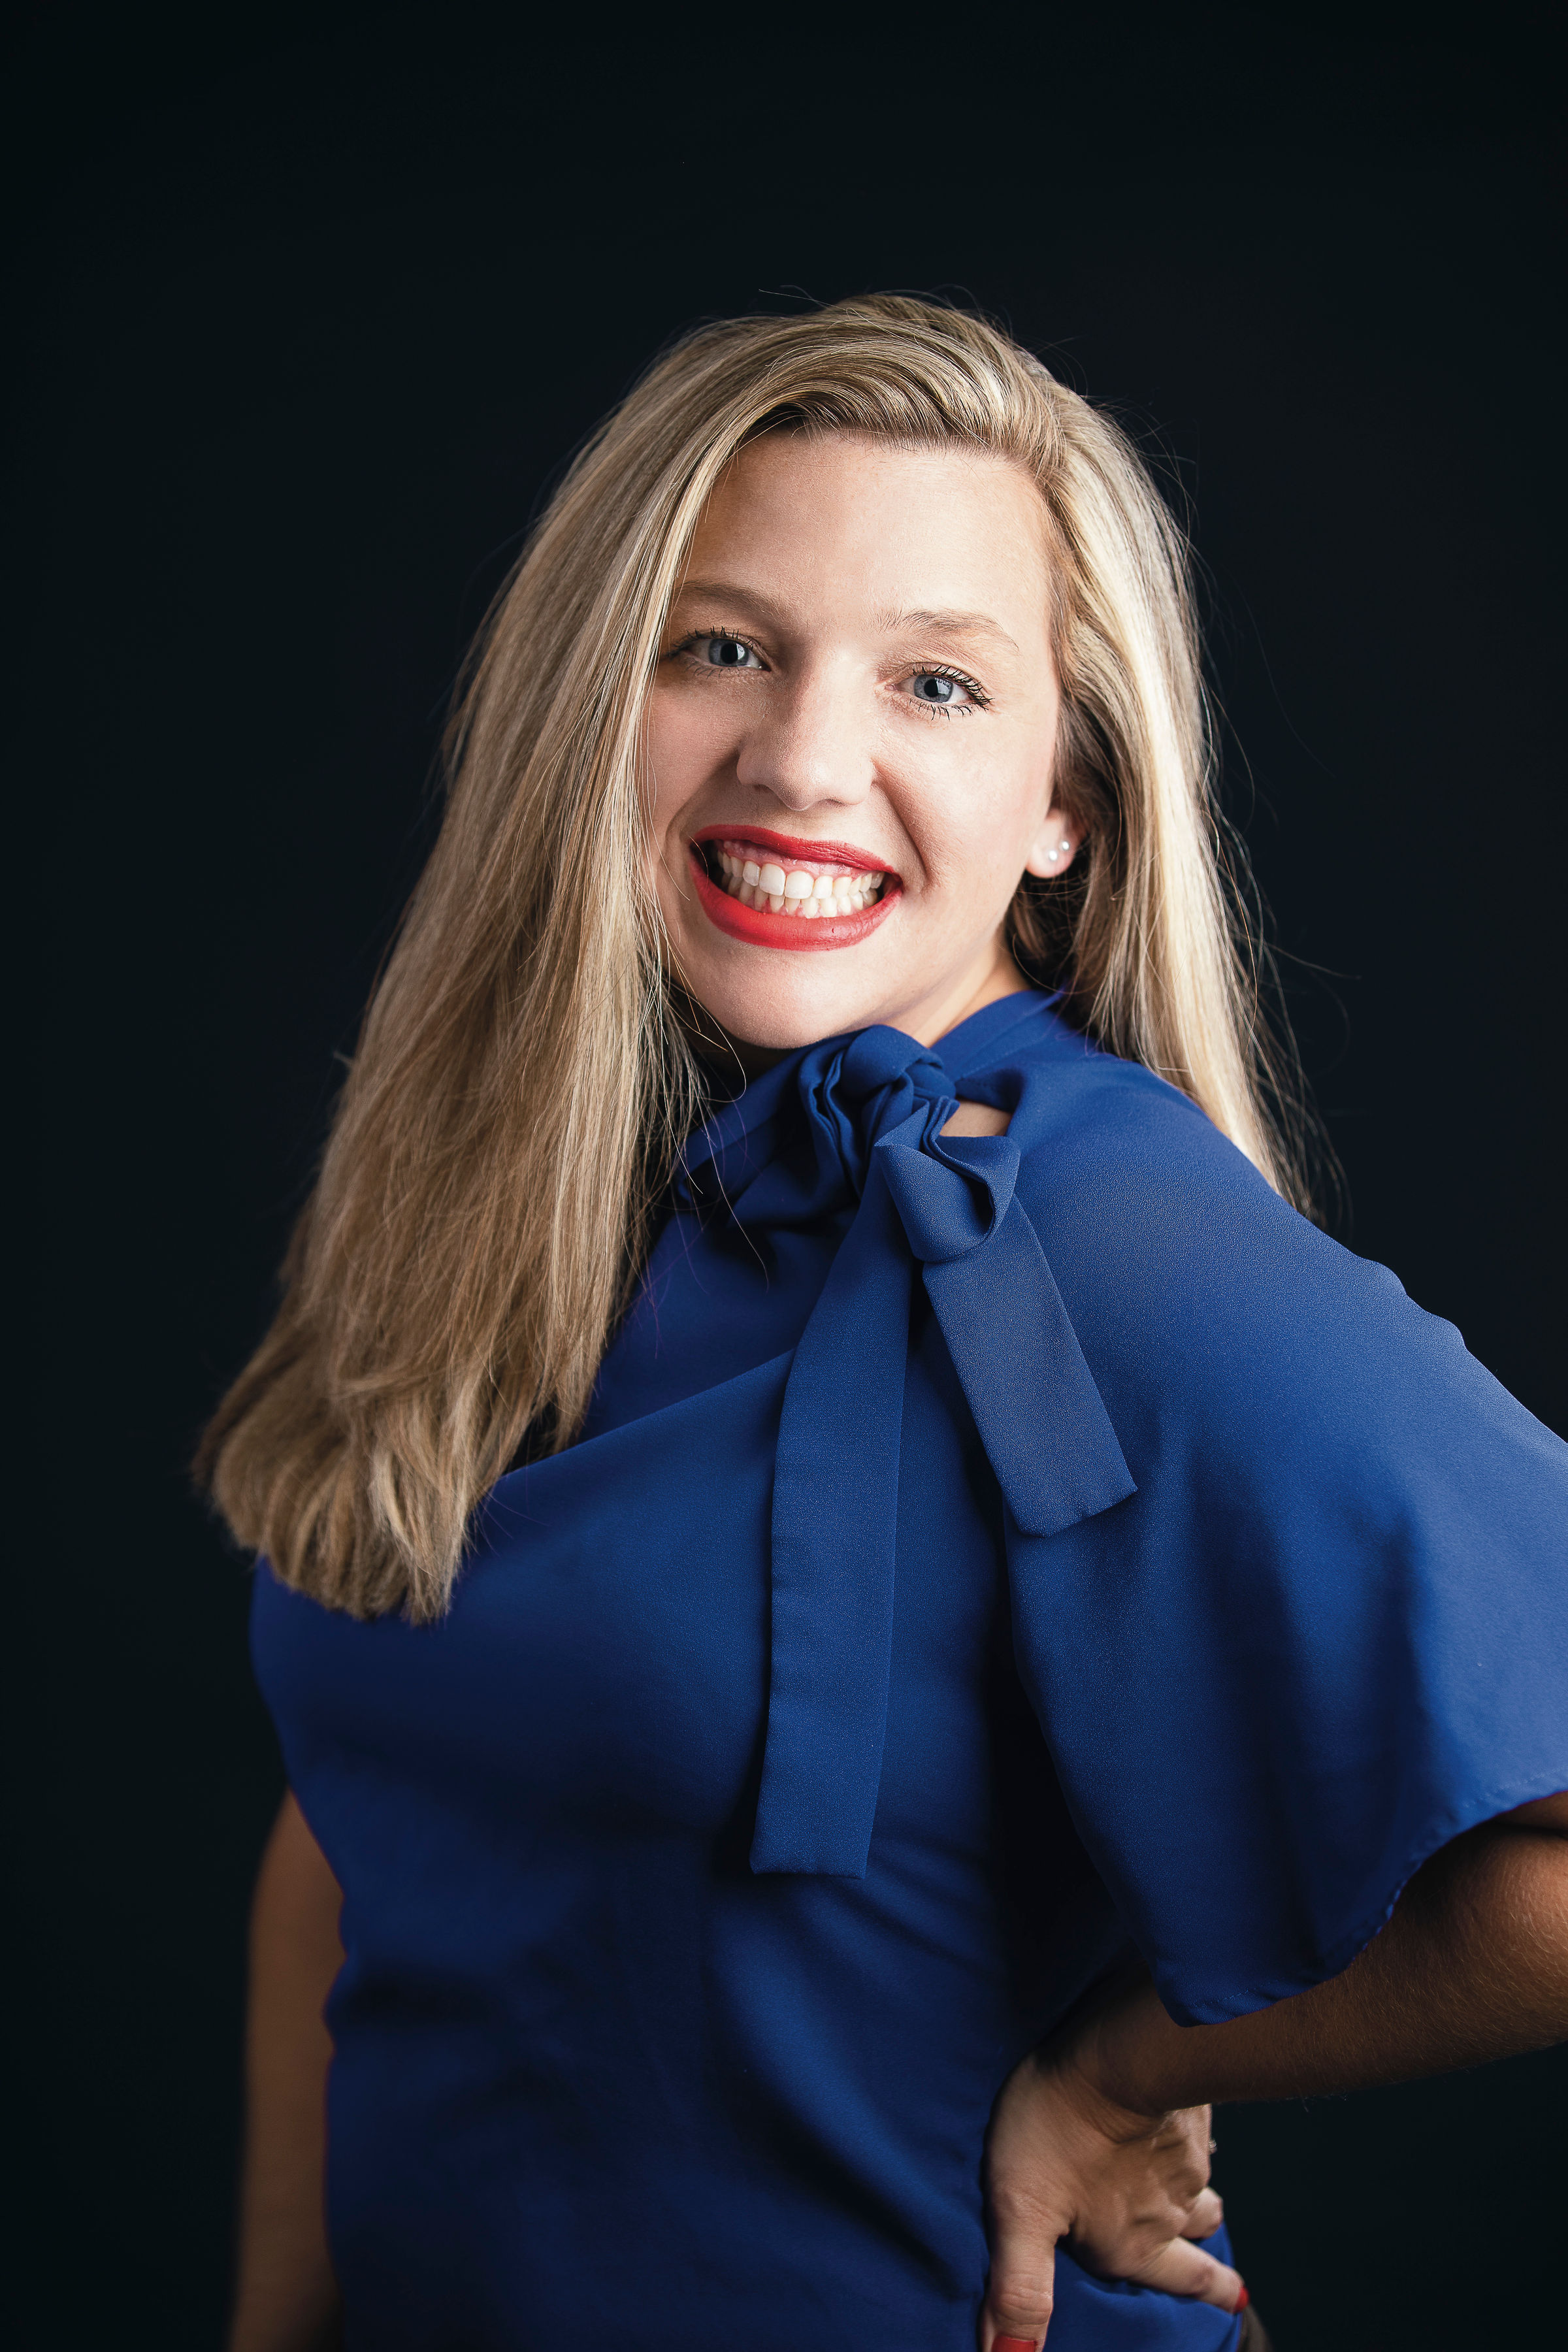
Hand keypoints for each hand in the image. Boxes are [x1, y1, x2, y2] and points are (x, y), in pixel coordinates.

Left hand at [980, 2006, 1244, 2348]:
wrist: (1116, 2054)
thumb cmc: (1058, 2129)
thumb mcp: (1020, 2212)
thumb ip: (1018, 2288)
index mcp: (1133, 2244)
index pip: (1182, 2281)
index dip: (1206, 2293)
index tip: (1232, 2300)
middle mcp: (1170, 2212)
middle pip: (1200, 2238)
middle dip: (1208, 2257)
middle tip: (1226, 2276)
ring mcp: (1188, 2163)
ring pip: (1203, 2191)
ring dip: (1197, 2200)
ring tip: (1193, 2199)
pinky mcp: (1192, 2115)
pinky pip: (1201, 2140)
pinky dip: (1191, 2145)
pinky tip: (1176, 2131)